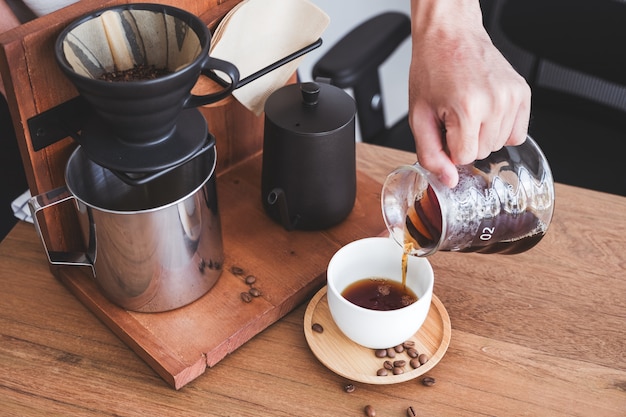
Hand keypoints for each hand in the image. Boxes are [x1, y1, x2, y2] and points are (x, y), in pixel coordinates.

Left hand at [408, 0, 530, 187]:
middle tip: (454, 116)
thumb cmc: (432, 70)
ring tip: (469, 110)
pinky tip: (486, 113)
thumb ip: (430, 154)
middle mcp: (495, 102)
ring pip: (498, 145)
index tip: (443, 129)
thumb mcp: (418, 115)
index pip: (463, 157)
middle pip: (481, 153)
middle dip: (464, 141)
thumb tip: (449, 180)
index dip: (449, 148)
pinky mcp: (523, 93)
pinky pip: (517, 133)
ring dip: (481, 135)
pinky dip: (501, 129)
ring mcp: (512, 97)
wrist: (450, 36)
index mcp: (467, 107)